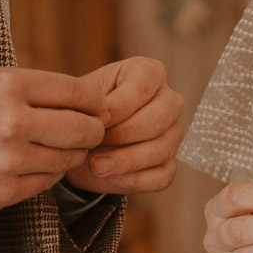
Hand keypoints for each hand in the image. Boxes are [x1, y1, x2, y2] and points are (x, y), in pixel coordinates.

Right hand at [0, 68, 107, 218]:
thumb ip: (29, 88)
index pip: (79, 93)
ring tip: (52, 149)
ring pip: (68, 159)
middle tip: (87, 132)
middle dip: (92, 131)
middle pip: (84, 129)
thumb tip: (82, 98)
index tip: (95, 109)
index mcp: (8, 85)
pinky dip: (45, 175)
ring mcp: (8, 161)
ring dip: (68, 156)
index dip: (95, 103)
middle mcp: (12, 121)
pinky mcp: (3, 193)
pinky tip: (29, 166)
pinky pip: (46, 184)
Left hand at [63, 56, 184, 195]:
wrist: (79, 141)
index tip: (93, 120)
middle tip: (93, 142)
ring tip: (96, 165)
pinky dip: (135, 179)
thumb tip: (102, 119)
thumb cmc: (83, 112)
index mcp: (149, 73)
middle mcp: (168, 100)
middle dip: (122, 135)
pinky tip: (110, 177)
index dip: (118, 106)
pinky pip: (163, 175)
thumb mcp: (82, 99)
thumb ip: (91, 103)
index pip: (143, 87)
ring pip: (162, 149)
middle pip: (158, 119)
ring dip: (126, 161)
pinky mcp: (169, 162)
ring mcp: (173, 132)